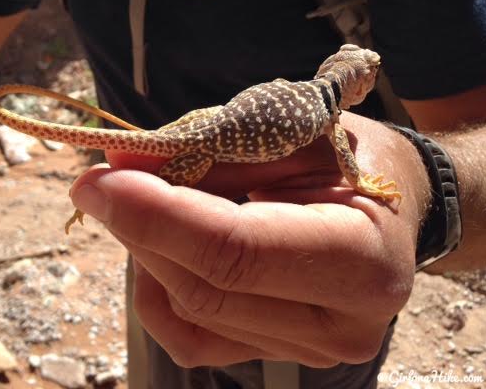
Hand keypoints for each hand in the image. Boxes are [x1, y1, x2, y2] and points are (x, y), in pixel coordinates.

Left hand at [69, 112, 429, 367]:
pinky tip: (164, 246)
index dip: (157, 215)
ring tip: (143, 202)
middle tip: (101, 181)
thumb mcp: (291, 131)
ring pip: (190, 309)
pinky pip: (188, 333)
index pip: (237, 249)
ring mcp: (305, 350)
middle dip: (139, 229)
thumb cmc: (349, 157)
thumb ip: (209, 150)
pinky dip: (158, 286)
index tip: (97, 181)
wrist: (388, 207)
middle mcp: (339, 324)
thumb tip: (121, 162)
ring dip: (147, 249)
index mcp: (360, 258)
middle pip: (204, 285)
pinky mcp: (271, 354)